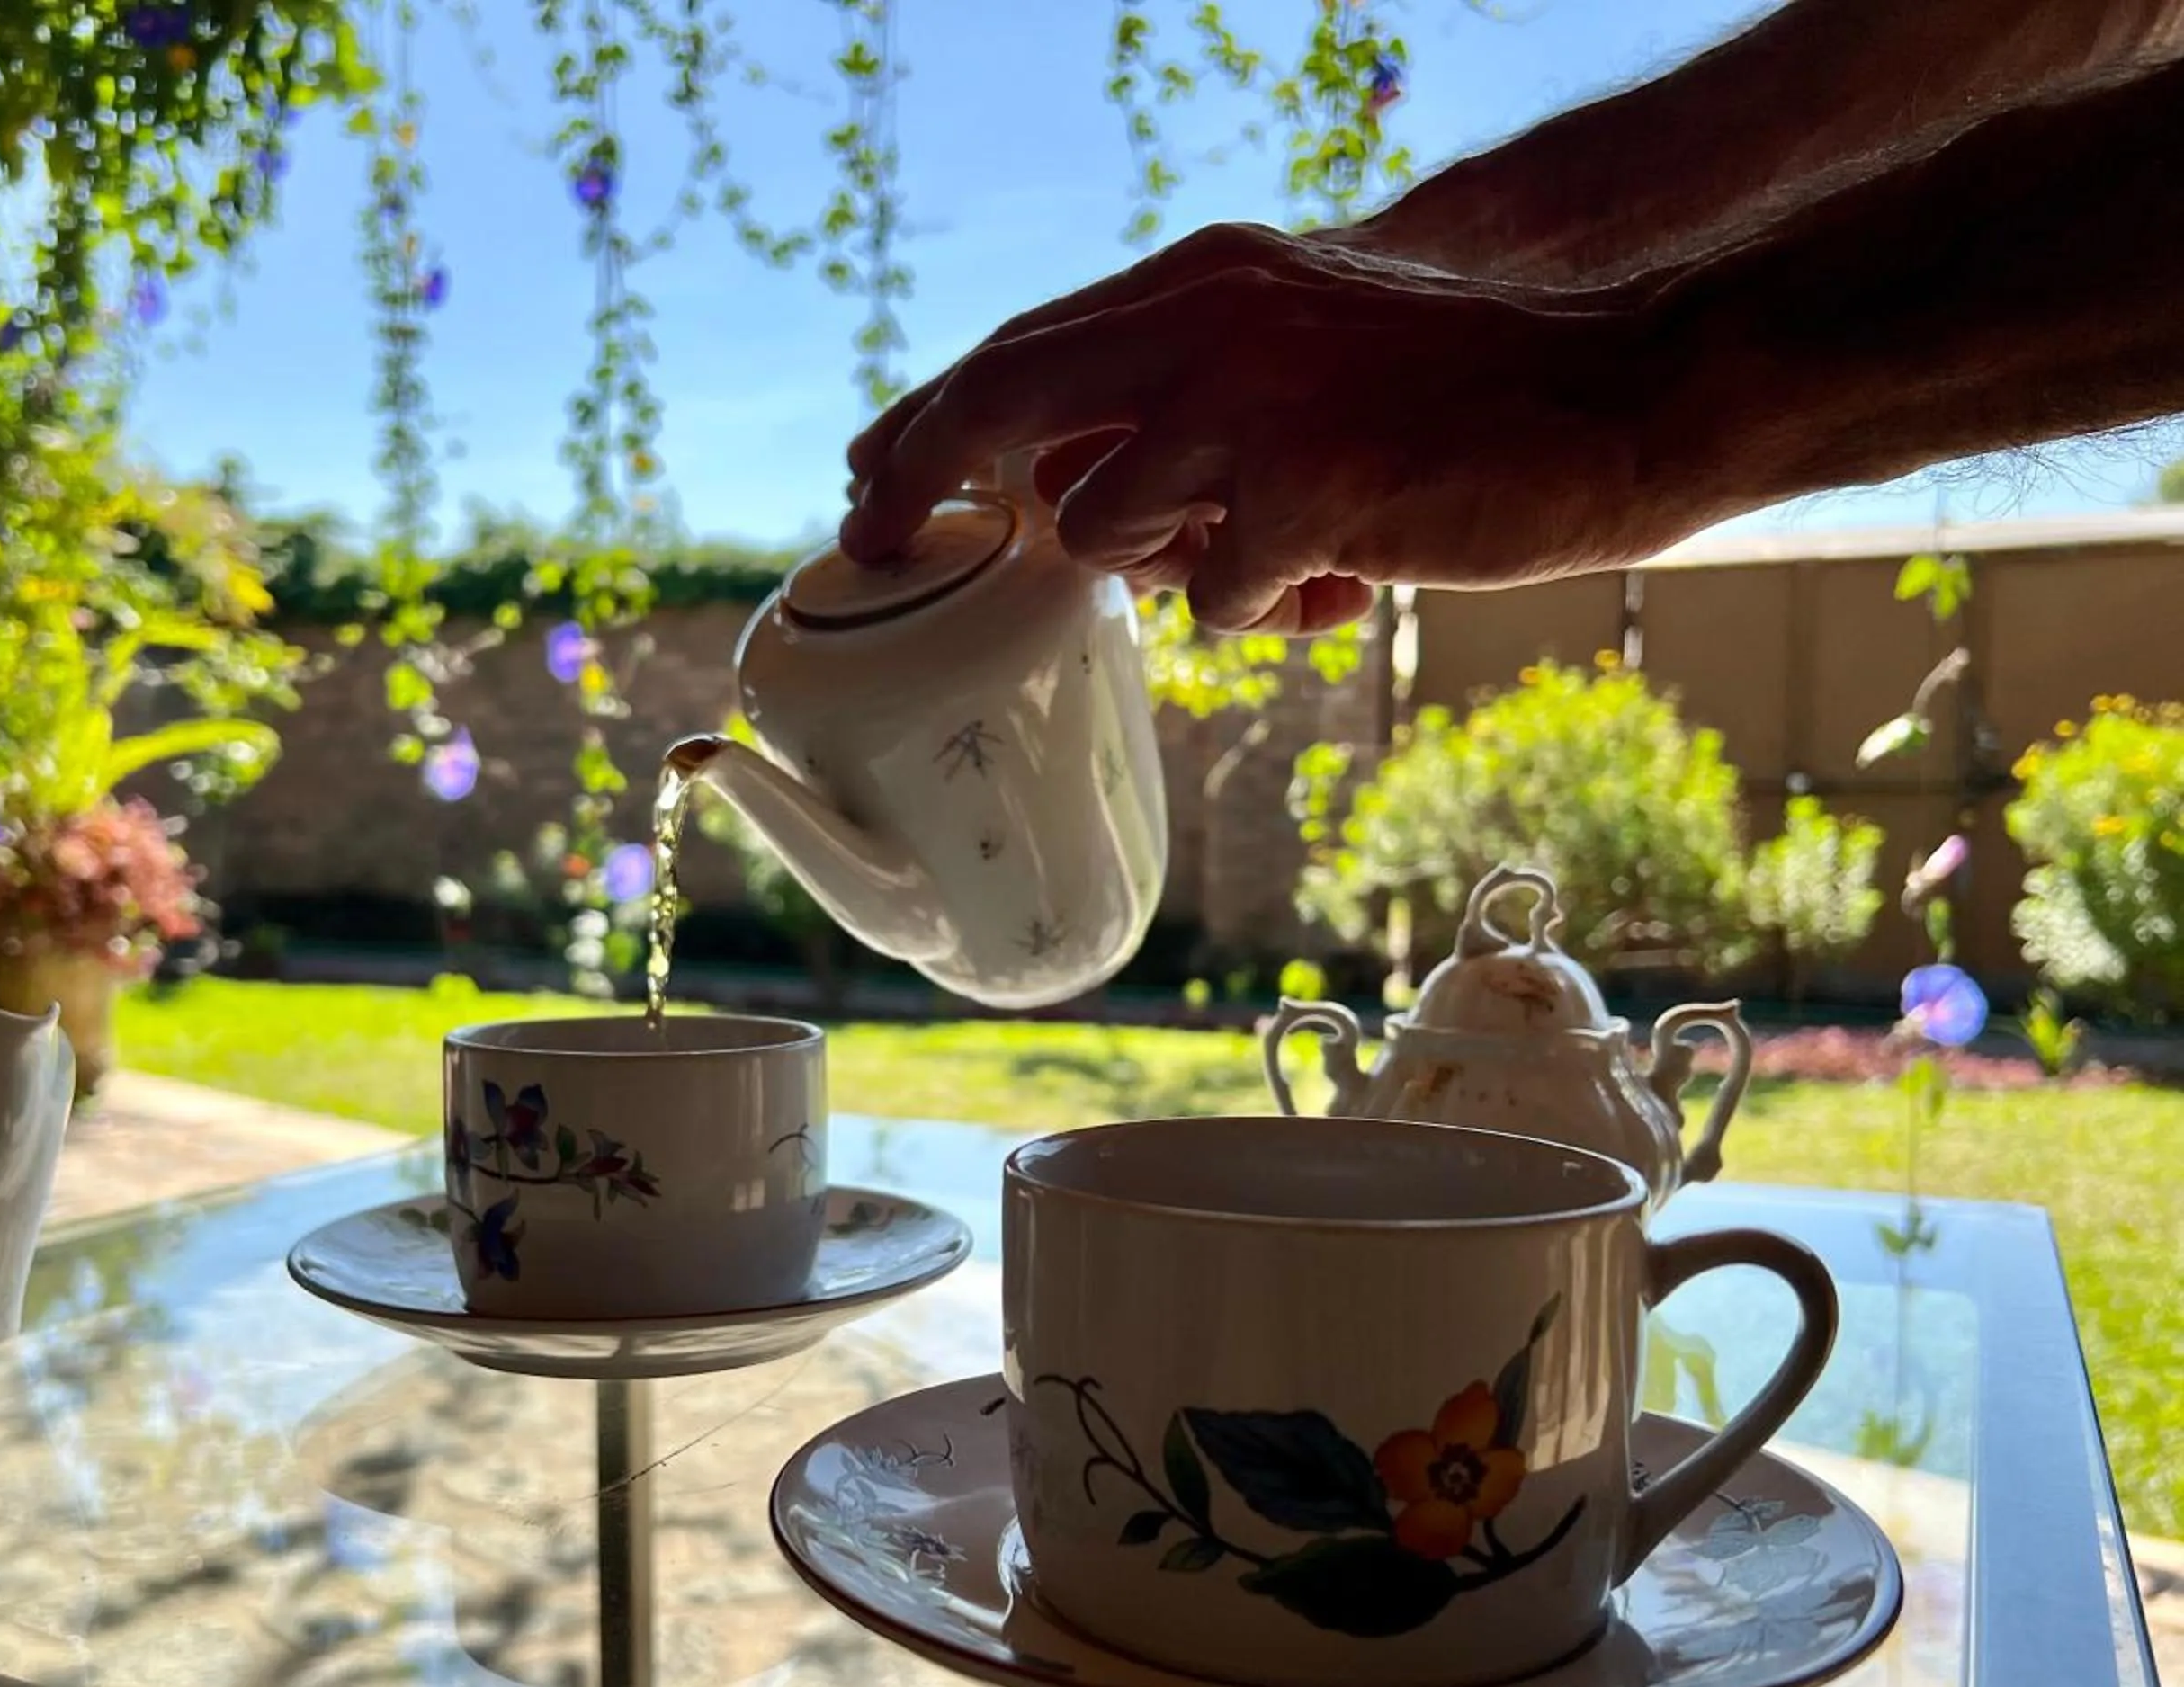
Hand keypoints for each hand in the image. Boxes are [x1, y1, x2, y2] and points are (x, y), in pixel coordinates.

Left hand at [840, 223, 1686, 634]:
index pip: (1022, 345)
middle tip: (868, 545)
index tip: (867, 476)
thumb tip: (1064, 487)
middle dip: (917, 478)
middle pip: (1000, 402)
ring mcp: (1248, 402)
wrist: (1618, 398)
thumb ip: (1182, 397)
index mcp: (1204, 279)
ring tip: (1272, 547)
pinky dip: (1266, 610)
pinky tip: (1346, 570)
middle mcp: (1206, 319)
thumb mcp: (1295, 354)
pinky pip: (1211, 600)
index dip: (929, 416)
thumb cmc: (1459, 399)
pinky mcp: (1300, 490)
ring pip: (1098, 528)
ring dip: (1162, 568)